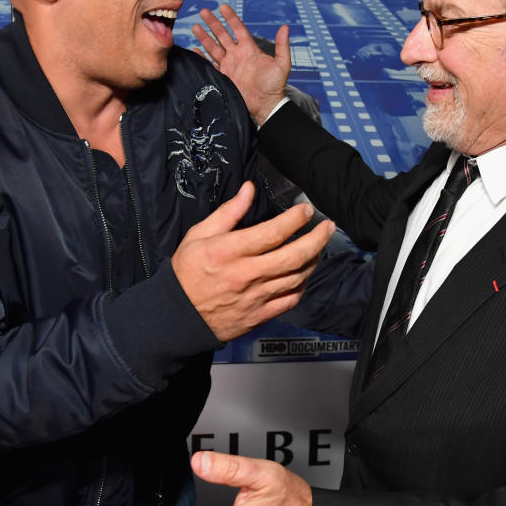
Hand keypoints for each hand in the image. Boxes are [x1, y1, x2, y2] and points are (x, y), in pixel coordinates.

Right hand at [172, 181, 334, 340]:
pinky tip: (304, 275)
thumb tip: (250, 190)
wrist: (178, 315)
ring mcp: (255, 297)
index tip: (305, 211)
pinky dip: (302, 285)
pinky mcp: (259, 315)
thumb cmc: (187, 272)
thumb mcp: (199, 235)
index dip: (295, 219)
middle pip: (293, 256)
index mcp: (229, 251)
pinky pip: (290, 300)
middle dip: (317, 239)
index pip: (272, 232)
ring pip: (296, 278)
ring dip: (313, 260)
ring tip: (318, 248)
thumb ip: (229, 212)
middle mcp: (246, 274)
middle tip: (327, 227)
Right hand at [193, 4, 289, 123]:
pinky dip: (202, 57)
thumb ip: (282, 46)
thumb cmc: (275, 85)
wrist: (265, 105)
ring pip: (214, 48)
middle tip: (204, 11)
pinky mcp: (223, 77)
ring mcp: (229, 66)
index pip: (238, 29)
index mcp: (249, 49)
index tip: (222, 6)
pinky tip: (195, 49)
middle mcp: (237, 55)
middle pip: (222, 35)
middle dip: (213, 23)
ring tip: (195, 26)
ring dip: (204, 37)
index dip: (230, 18)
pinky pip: (210, 65)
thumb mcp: (282, 64)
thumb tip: (285, 27)